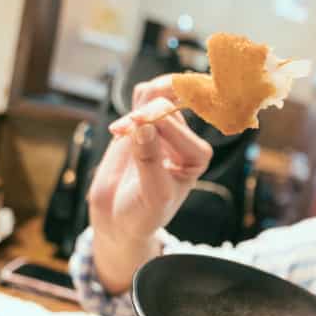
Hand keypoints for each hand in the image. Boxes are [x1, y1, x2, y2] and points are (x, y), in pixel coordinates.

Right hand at [88, 75, 212, 291]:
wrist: (122, 220)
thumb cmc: (143, 213)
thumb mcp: (151, 195)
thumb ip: (149, 161)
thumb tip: (144, 125)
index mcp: (197, 157)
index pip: (176, 126)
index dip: (153, 120)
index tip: (130, 126)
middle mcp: (185, 141)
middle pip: (165, 106)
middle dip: (140, 115)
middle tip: (118, 132)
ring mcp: (165, 130)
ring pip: (156, 95)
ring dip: (136, 106)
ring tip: (118, 131)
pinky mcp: (145, 124)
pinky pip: (145, 95)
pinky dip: (134, 101)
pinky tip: (122, 125)